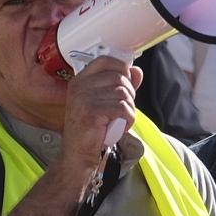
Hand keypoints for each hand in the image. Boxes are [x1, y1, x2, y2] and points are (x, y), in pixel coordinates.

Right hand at [58, 52, 141, 172]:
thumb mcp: (105, 102)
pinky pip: (122, 109)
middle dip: (128, 95)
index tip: (126, 82)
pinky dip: (128, 120)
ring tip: (118, 120)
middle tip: (121, 110)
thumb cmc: (91, 130)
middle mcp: (79, 87)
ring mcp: (84, 99)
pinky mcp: (92, 113)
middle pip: (119, 78)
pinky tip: (119, 127)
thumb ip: (120, 85)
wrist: (78, 154)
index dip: (121, 68)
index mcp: (80, 81)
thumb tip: (137, 71)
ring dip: (128, 110)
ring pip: (123, 94)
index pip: (105, 61)